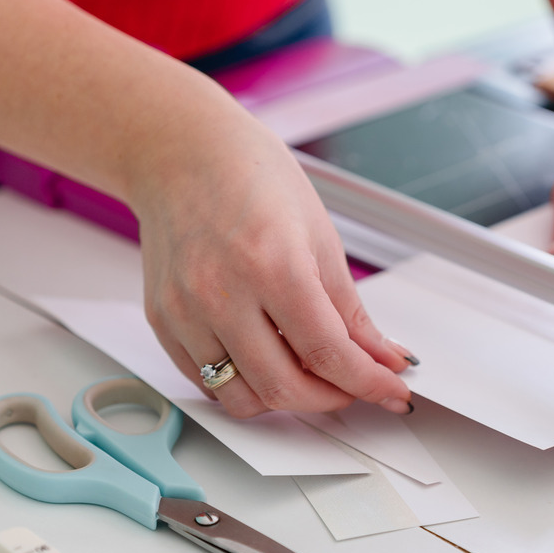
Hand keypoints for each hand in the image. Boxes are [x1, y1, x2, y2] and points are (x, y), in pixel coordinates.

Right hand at [132, 123, 414, 417]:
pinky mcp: (162, 320)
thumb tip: (382, 356)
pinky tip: (266, 359)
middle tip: (353, 387)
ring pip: (240, 397)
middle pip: (283, 387)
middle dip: (330, 399)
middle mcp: (221, 293)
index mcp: (272, 266)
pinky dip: (243, 384)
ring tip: (309, 373)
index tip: (391, 390)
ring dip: (284, 399)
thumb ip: (350, 311)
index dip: (368, 382)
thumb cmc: (251, 178)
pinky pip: (205, 381)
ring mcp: (185, 311)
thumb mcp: (321, 238)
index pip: (328, 354)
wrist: (183, 153)